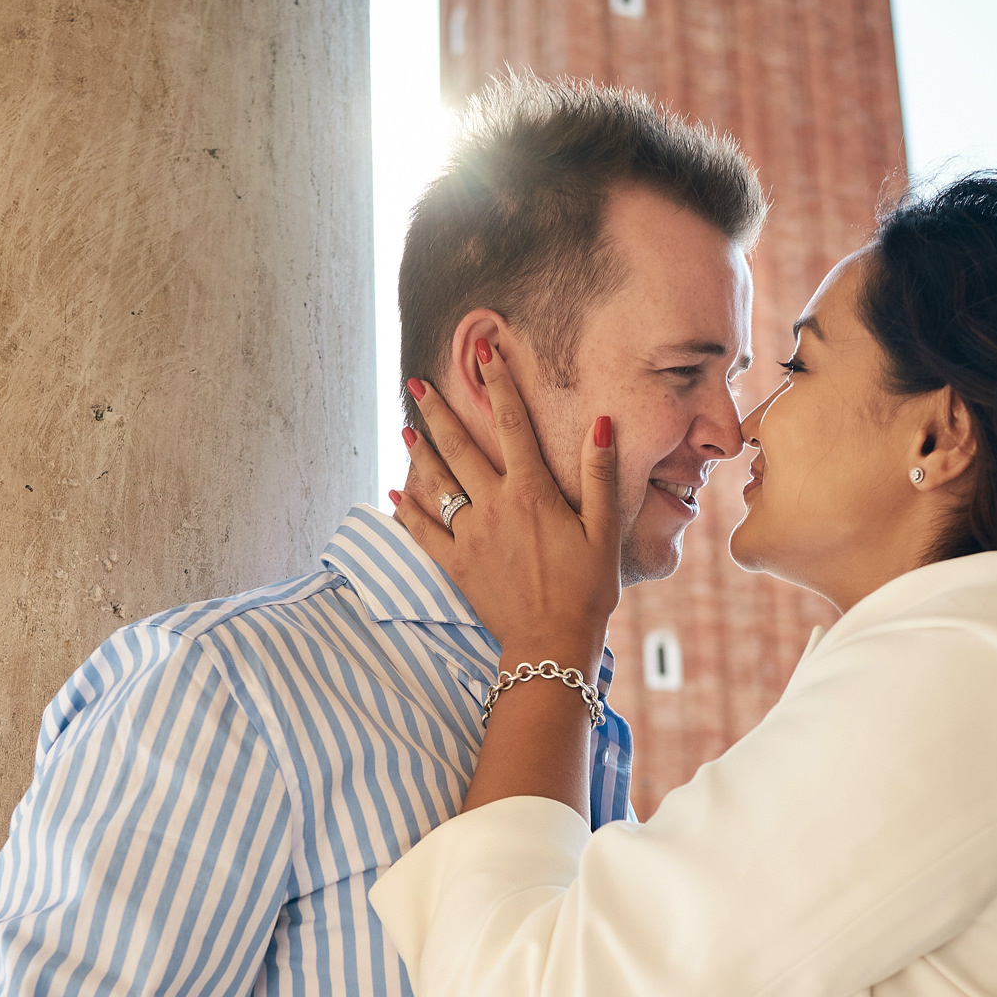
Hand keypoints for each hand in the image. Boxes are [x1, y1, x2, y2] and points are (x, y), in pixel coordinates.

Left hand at [392, 345, 619, 669]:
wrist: (552, 644)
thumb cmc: (586, 589)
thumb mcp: (604, 530)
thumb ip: (600, 474)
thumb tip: (601, 423)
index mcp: (533, 492)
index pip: (513, 424)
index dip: (499, 384)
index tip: (486, 353)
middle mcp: (496, 506)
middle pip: (462, 447)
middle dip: (439, 411)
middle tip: (418, 383)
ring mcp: (472, 535)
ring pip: (439, 484)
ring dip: (421, 453)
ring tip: (406, 426)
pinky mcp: (457, 564)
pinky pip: (423, 532)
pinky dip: (407, 510)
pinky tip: (393, 492)